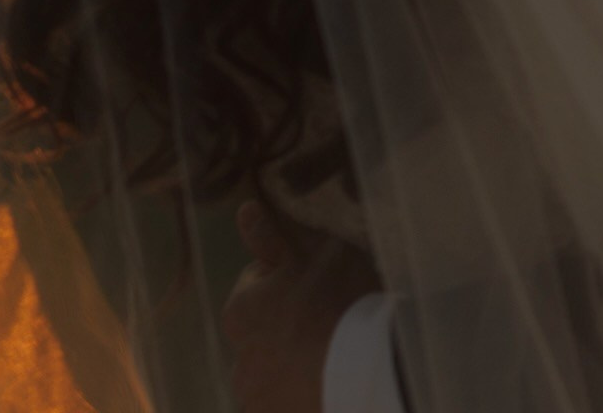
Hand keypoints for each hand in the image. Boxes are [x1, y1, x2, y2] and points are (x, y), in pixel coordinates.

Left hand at [221, 200, 381, 412]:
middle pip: (266, 332)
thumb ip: (273, 236)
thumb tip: (242, 209)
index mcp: (241, 310)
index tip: (320, 281)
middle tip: (334, 319)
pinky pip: (290, 404)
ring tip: (338, 357)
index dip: (290, 276)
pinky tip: (332, 384)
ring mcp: (258, 400)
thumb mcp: (315, 254)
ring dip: (297, 364)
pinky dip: (305, 396)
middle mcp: (238, 360)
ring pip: (277, 372)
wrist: (364, 371)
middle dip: (290, 326)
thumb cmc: (340, 300)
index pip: (258, 282)